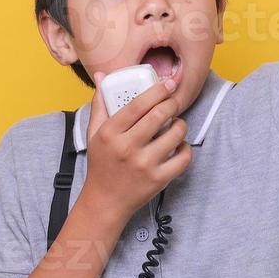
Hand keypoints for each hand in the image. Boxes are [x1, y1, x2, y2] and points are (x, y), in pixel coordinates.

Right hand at [80, 72, 191, 222]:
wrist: (105, 201)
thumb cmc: (101, 164)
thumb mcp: (93, 134)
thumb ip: (100, 105)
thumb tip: (103, 76)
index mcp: (110, 133)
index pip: (138, 104)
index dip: (157, 90)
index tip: (167, 83)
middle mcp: (127, 148)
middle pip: (159, 115)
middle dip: (172, 103)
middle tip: (173, 101)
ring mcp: (144, 165)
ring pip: (175, 134)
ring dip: (180, 125)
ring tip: (176, 124)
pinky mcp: (159, 179)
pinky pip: (183, 157)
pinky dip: (185, 148)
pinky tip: (178, 145)